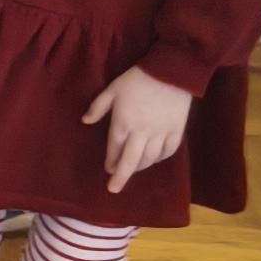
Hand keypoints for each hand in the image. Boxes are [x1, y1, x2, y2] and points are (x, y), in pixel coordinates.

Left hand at [85, 62, 190, 193]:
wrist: (171, 71)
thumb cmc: (137, 79)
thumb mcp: (112, 89)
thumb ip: (98, 107)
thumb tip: (84, 122)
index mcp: (123, 123)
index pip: (114, 149)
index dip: (110, 162)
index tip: (108, 170)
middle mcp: (141, 132)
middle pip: (130, 161)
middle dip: (121, 177)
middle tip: (114, 188)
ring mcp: (161, 133)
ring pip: (149, 159)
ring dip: (139, 167)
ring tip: (133, 169)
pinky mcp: (177, 130)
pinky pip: (168, 151)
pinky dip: (160, 158)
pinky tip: (154, 159)